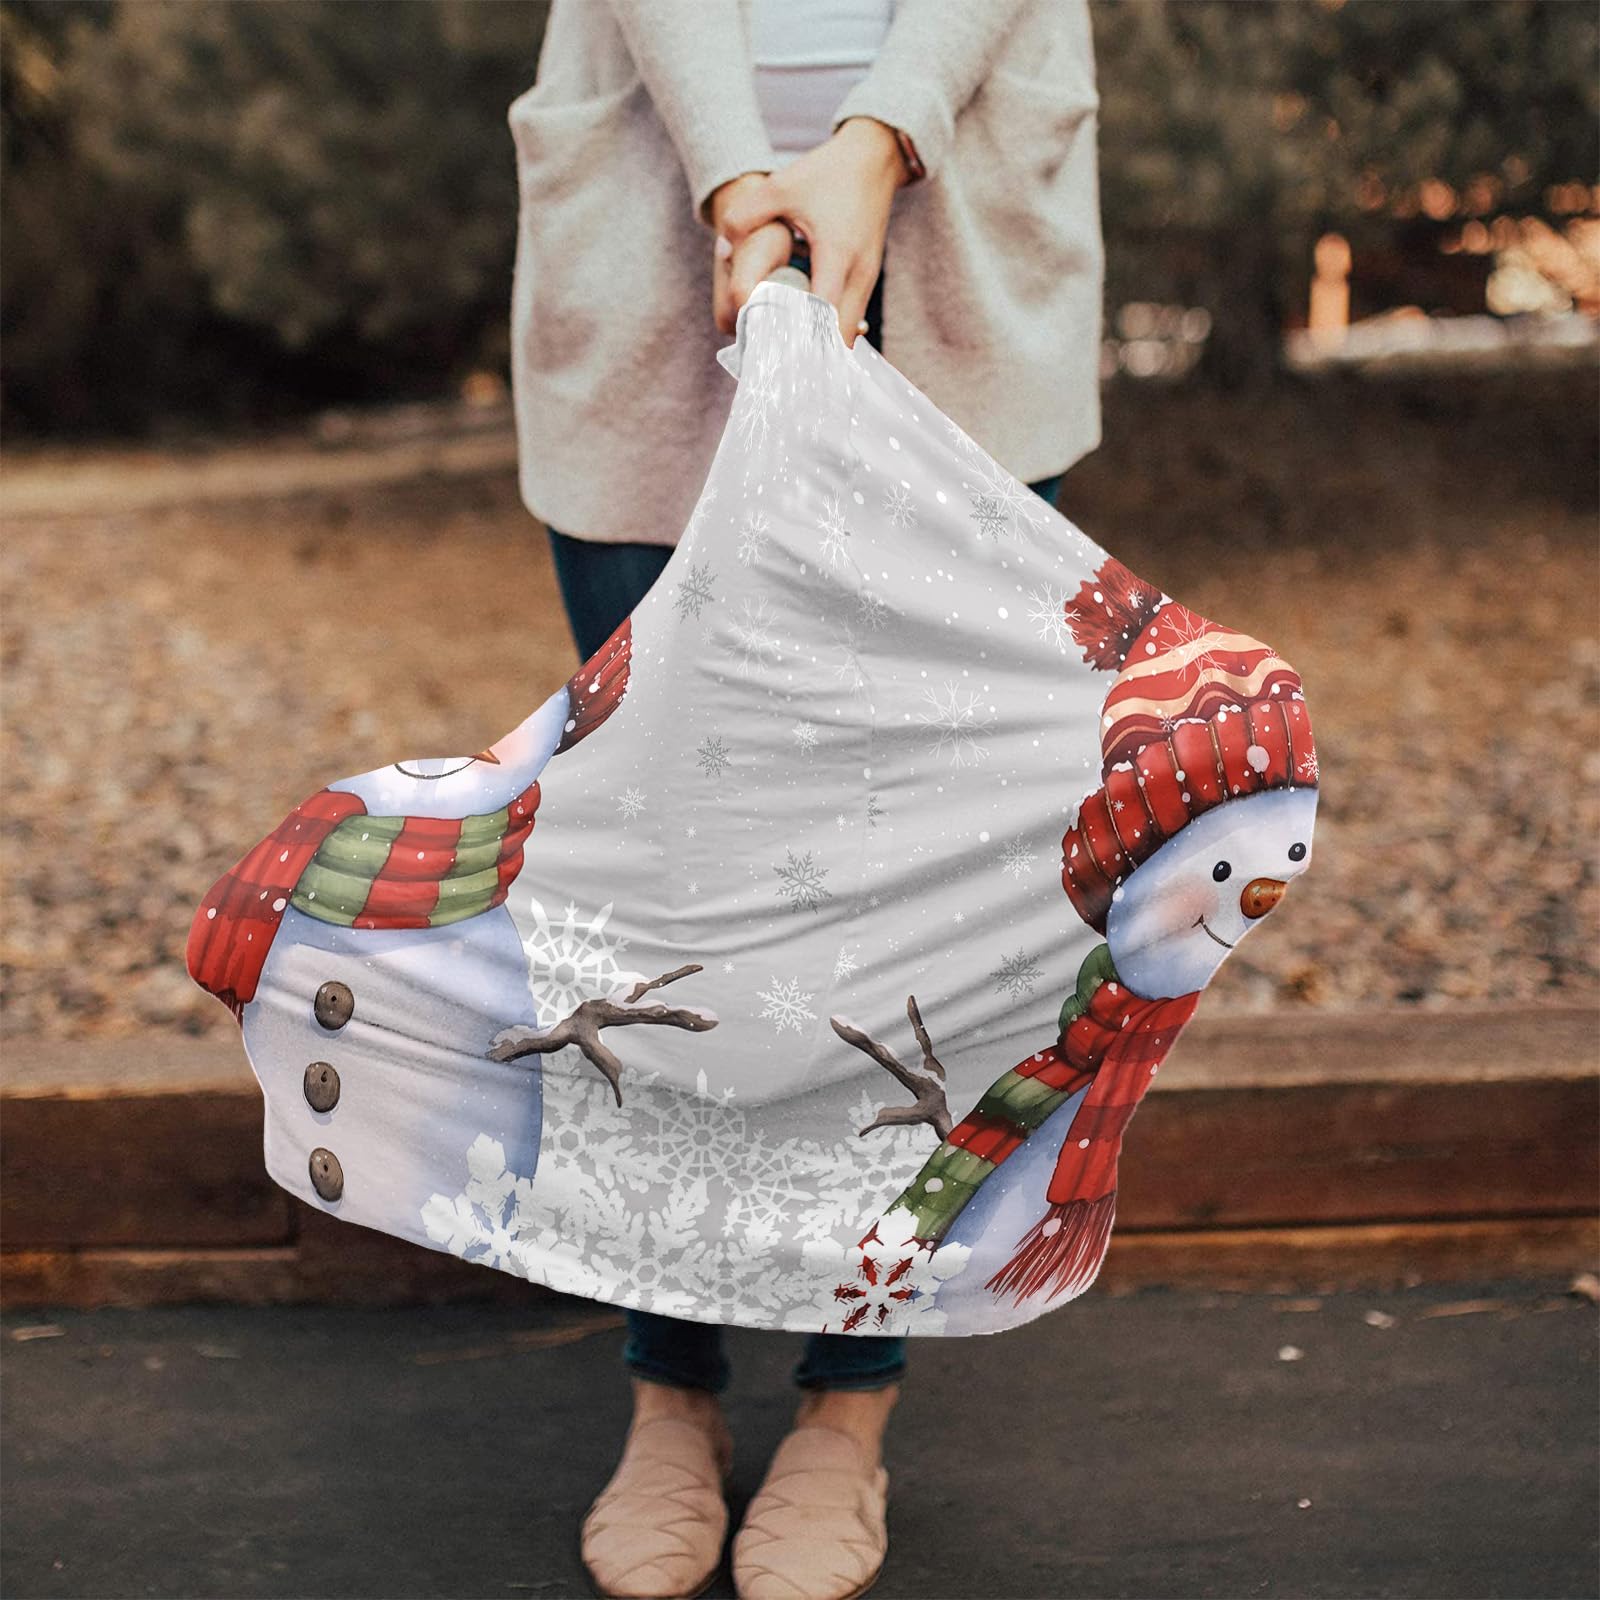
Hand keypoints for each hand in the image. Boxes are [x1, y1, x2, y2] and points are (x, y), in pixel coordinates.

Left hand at [710, 118, 907, 347]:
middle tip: (779, 363)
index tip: (777, 357)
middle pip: (840, 338)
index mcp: (837, 255)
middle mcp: (858, 274)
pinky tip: (804, 330)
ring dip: (821, 344)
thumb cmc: (828, 172)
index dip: (801, 341)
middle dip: (812, 355)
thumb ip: (745, 216)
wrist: (874, 157)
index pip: (823, 317)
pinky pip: (849, 317)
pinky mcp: (867, 278)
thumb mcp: (781, 187)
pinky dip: (829, 329)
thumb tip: (722, 249)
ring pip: (847, 331)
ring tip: (788, 353)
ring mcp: (868, 279)